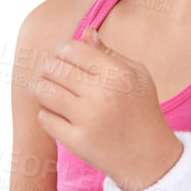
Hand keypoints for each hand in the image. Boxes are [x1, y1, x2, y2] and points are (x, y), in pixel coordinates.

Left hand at [31, 27, 181, 188]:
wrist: (150, 158)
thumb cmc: (142, 111)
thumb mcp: (136, 76)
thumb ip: (108, 53)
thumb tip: (85, 31)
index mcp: (118, 74)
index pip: (70, 49)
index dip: (63, 51)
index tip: (67, 59)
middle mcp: (102, 94)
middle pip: (52, 68)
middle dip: (49, 69)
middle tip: (55, 75)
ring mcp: (88, 119)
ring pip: (42, 91)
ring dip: (40, 88)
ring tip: (47, 91)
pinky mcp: (77, 142)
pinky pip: (45, 118)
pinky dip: (46, 114)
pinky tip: (57, 114)